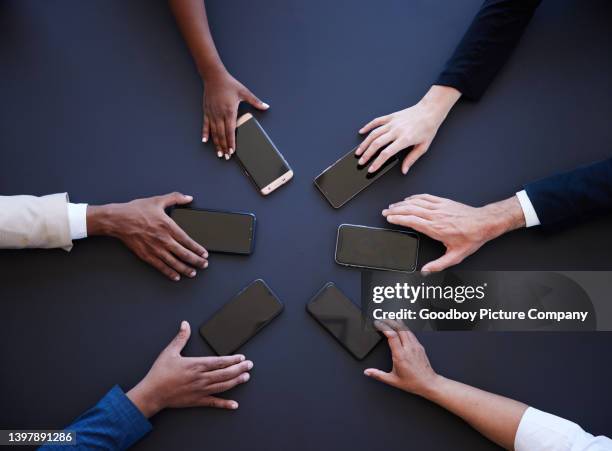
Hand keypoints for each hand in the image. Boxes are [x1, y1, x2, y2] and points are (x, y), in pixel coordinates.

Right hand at [87, 192, 208, 280]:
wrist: (118, 220)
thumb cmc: (136, 210)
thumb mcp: (157, 200)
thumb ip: (175, 198)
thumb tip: (188, 198)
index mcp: (168, 226)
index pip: (187, 241)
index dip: (197, 249)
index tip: (204, 254)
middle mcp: (163, 239)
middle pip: (183, 254)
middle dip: (195, 261)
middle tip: (203, 265)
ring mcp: (155, 249)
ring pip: (173, 262)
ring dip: (185, 269)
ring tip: (193, 273)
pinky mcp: (146, 255)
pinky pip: (160, 266)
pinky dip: (169, 272)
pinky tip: (176, 276)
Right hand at [127, 321, 252, 416]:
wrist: (152, 393)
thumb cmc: (160, 373)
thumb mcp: (170, 351)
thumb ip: (180, 338)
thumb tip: (185, 325)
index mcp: (196, 365)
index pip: (220, 362)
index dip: (233, 359)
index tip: (242, 357)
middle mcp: (201, 378)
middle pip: (225, 374)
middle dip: (240, 369)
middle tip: (250, 366)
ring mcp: (200, 390)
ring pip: (223, 386)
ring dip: (236, 382)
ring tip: (246, 377)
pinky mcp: (197, 401)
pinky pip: (214, 403)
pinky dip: (225, 404)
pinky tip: (234, 404)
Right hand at [202, 70, 268, 158]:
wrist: (214, 77)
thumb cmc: (229, 84)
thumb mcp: (244, 92)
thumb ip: (255, 101)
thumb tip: (266, 106)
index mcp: (230, 111)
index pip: (231, 131)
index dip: (231, 142)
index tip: (232, 151)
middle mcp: (220, 114)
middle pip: (222, 134)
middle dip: (224, 147)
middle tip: (226, 157)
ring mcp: (212, 114)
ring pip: (214, 132)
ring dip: (216, 144)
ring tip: (218, 153)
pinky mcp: (206, 111)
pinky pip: (205, 125)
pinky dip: (205, 133)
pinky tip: (205, 141)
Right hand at [355, 85, 459, 173]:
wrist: (430, 111)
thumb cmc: (428, 128)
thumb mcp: (423, 147)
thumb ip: (412, 159)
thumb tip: (404, 170)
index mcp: (405, 139)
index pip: (386, 153)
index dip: (377, 162)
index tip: (371, 169)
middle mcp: (397, 130)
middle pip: (376, 144)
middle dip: (367, 155)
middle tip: (361, 162)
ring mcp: (392, 122)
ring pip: (374, 133)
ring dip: (364, 143)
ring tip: (358, 152)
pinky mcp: (391, 116)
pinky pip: (376, 121)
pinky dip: (367, 126)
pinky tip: (362, 132)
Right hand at [364, 319, 437, 396]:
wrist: (429, 383)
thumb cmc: (413, 382)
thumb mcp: (393, 380)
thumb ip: (378, 375)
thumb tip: (368, 372)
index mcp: (400, 356)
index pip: (392, 336)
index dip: (384, 327)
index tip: (378, 324)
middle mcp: (409, 349)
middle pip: (399, 329)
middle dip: (390, 322)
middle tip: (382, 319)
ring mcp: (415, 347)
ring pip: (406, 330)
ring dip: (398, 323)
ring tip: (392, 319)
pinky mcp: (420, 347)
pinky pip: (412, 334)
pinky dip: (406, 328)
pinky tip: (403, 327)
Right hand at [382, 194, 525, 271]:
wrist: (484, 223)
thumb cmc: (471, 237)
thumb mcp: (455, 256)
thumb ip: (438, 264)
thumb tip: (426, 271)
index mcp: (436, 228)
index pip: (412, 221)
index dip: (398, 218)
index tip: (389, 218)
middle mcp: (436, 216)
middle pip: (410, 209)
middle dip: (395, 210)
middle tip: (386, 212)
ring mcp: (439, 207)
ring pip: (416, 202)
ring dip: (402, 203)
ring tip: (393, 206)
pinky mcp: (444, 202)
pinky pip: (426, 197)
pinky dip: (415, 197)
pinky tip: (409, 199)